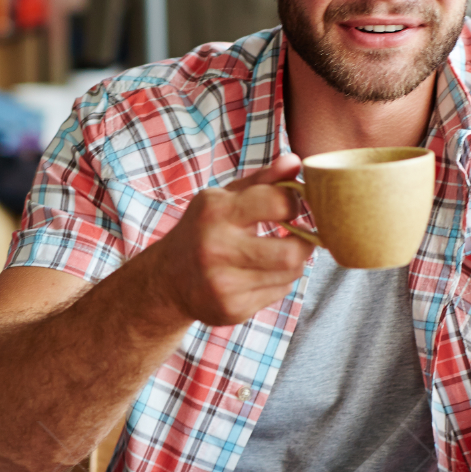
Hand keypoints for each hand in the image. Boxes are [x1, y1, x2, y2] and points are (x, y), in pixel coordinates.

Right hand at [142, 154, 315, 327]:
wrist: (166, 279)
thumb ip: (262, 180)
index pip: (277, 203)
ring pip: (290, 275)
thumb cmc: (203, 230)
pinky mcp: (231, 309)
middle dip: (304, 243)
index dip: (295, 203)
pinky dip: (278, 282)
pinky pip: (279, 293)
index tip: (291, 206)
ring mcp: (223, 283)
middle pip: (290, 253)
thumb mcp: (223, 199)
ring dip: (293, 263)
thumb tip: (296, 162)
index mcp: (216, 212)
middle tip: (298, 237)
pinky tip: (260, 274)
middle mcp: (217, 249)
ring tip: (277, 254)